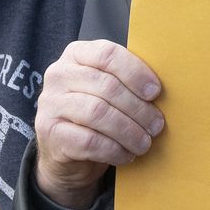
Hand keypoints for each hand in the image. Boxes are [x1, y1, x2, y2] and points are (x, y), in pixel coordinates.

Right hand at [34, 39, 164, 208]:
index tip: (155, 92)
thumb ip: (126, 80)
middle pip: (106, 86)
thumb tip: (160, 89)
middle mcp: (58, 74)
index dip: (135, 72)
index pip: (108, 54)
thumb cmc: (95, 113)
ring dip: (129, 131)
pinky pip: (89, 141)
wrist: (64, 152)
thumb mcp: (108, 90)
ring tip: (144, 142)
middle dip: (138, 108)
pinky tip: (126, 154)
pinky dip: (114, 149)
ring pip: (98, 113)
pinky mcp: (49, 132)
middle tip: (157, 125)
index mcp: (76, 54)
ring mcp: (50, 103)